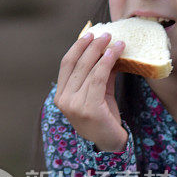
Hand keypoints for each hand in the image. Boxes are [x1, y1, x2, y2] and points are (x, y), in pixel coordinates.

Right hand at [54, 32, 127, 151]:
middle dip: (91, 46)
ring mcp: (74, 106)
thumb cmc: (103, 117)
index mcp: (61, 95)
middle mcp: (63, 100)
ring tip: (116, 41)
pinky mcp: (88, 109)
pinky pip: (97, 79)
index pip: (66, 65)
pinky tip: (115, 54)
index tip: (90, 34)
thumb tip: (107, 50)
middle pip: (76, 65)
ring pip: (87, 70)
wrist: (109, 142)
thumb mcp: (98, 92)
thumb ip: (99, 75)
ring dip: (102, 52)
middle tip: (105, 33)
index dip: (77, 47)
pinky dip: (107, 63)